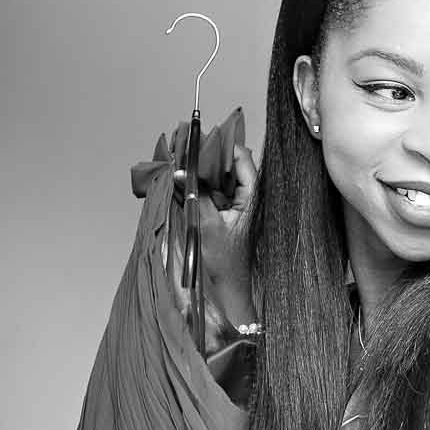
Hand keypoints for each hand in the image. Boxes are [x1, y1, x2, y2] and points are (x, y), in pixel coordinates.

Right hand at [198, 142, 257, 331]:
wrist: (229, 290)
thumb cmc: (226, 262)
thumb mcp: (208, 225)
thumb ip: (195, 195)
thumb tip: (180, 172)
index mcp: (252, 196)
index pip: (240, 158)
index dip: (221, 145)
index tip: (199, 138)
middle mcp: (246, 197)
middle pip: (227, 165)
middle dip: (205, 155)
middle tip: (183, 144)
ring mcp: (235, 205)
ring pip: (216, 178)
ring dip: (198, 169)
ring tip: (178, 157)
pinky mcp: (223, 214)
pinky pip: (209, 192)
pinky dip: (196, 184)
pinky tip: (179, 178)